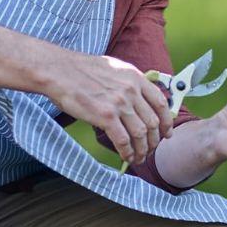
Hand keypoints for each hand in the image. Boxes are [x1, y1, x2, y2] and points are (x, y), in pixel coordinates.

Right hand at [45, 52, 172, 163]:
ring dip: (142, 150)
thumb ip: (129, 82)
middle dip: (154, 141)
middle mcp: (131, 90)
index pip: (161, 103)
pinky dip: (127, 152)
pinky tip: (126, 157)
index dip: (167, 121)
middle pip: (153, 122)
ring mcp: (119, 103)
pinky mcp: (105, 116)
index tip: (166, 133)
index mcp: (135, 78)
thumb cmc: (80, 70)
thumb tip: (138, 98)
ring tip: (139, 158)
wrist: (58, 70)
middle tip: (150, 150)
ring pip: (141, 134)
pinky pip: (123, 140)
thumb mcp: (113, 68)